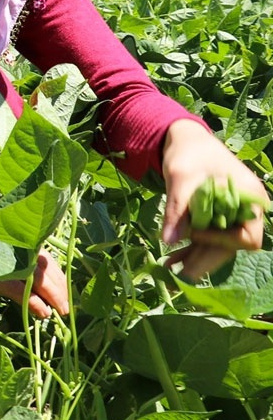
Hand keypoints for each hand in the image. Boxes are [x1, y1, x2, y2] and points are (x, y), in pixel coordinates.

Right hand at [0, 249, 69, 318]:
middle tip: (66, 309)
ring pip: (31, 272)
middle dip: (57, 286)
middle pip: (40, 261)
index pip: (39, 253)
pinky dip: (30, 300)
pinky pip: (14, 285)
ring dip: (50, 293)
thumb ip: (16, 280)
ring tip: (57, 312)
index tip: (65, 296)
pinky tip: (41, 312)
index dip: (56, 275)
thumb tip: (46, 297)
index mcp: (2, 239)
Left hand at [160, 119, 266, 278]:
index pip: (248, 237)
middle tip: (179, 278)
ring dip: (194, 258)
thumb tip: (169, 241)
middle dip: (204, 261)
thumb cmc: (189, 154)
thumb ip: (178, 209)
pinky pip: (207, 239)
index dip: (222, 242)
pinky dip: (190, 248)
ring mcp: (232, 215)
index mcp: (251, 199)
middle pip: (231, 246)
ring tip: (169, 271)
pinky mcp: (216, 218)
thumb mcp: (180, 178)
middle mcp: (246, 211)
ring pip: (217, 246)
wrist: (185, 141)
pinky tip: (170, 260)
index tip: (195, 234)